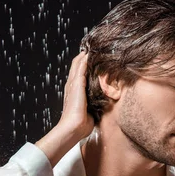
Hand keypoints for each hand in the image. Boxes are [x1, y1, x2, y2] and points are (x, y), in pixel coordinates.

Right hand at [35, 52, 93, 166]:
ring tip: (91, 47)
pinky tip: (89, 53)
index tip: (92, 59)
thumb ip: (94, 107)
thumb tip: (103, 108)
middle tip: (92, 49)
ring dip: (84, 56)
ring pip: (77, 64)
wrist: (72, 128)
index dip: (84, 66)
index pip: (78, 75)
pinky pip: (80, 67)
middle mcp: (71, 86)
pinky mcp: (76, 84)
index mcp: (74, 92)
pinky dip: (84, 59)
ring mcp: (73, 84)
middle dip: (83, 58)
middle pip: (76, 66)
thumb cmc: (81, 125)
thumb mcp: (89, 113)